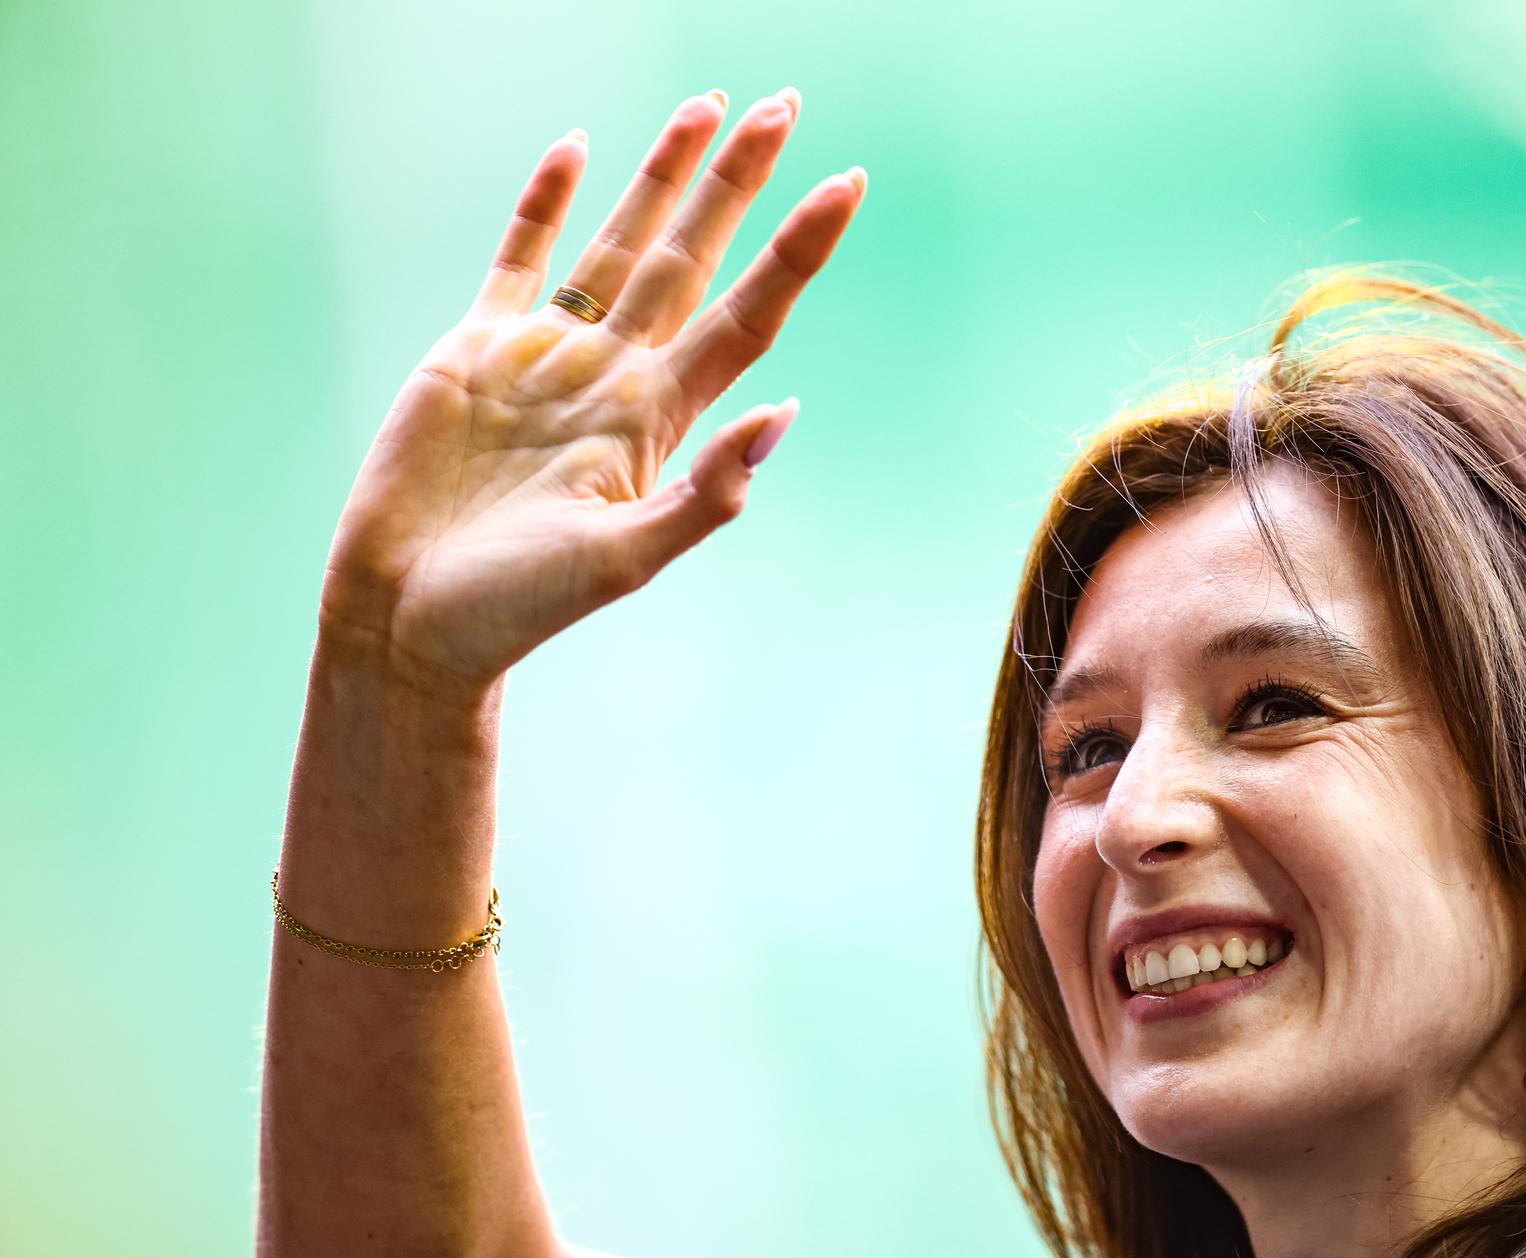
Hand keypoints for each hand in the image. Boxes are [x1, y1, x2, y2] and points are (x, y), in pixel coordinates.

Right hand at [316, 88, 862, 703]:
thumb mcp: (621, 560)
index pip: (747, 314)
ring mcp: (549, 354)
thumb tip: (782, 414)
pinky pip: (522, 257)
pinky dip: (547, 203)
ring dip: (664, 176)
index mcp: (658, 418)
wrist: (408, 620)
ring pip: (621, 242)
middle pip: (694, 256)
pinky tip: (579, 148)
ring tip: (708, 106)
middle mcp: (615, 374)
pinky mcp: (478, 348)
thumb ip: (703, 496)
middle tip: (787, 102)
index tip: (849, 184)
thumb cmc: (514, 609)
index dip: (797, 251)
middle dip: (740, 182)